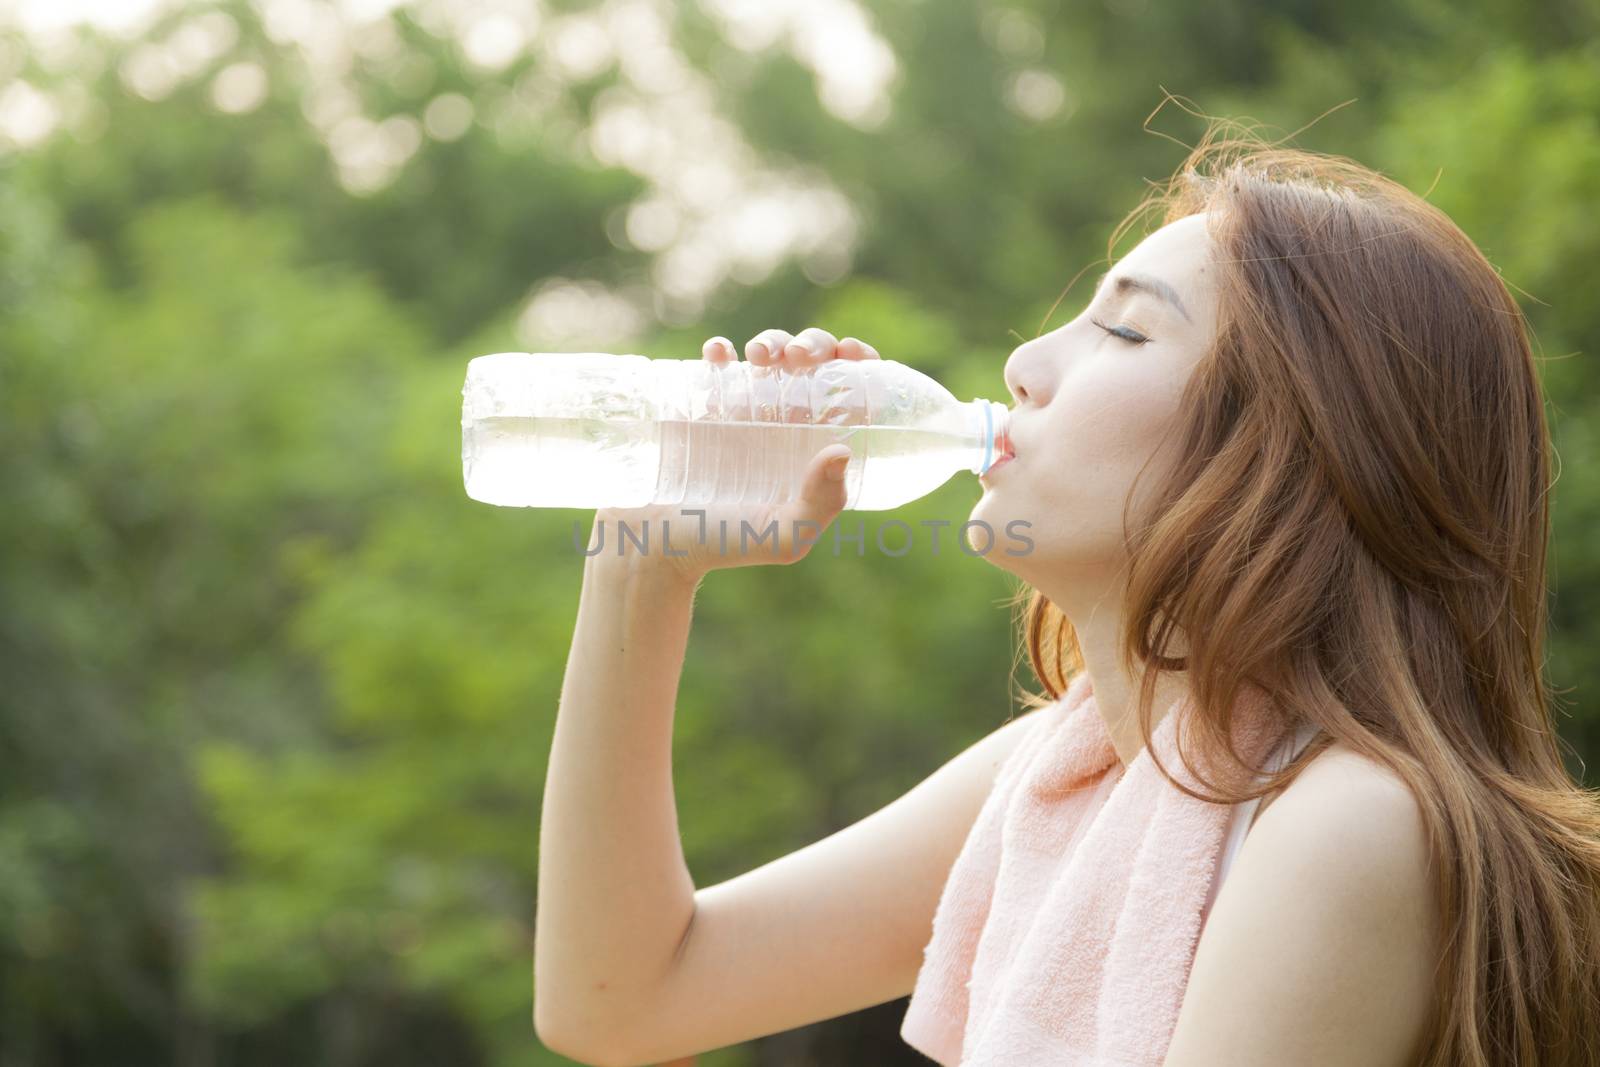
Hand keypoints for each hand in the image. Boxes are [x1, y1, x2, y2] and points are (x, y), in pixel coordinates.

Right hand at [589, 327, 881, 584]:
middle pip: (812, 362)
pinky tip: (719, 354)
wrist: (653, 545)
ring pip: (769, 353)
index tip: (852, 354)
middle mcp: (783, 422)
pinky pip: (714, 362)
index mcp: (814, 446)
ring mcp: (740, 408)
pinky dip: (720, 349)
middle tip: (801, 358)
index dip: (859, 363)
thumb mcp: (785, 537)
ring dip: (773, 341)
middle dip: (814, 344)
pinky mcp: (697, 403)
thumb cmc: (724, 545)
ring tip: (760, 357)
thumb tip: (841, 452)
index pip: (850, 394)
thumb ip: (820, 505)